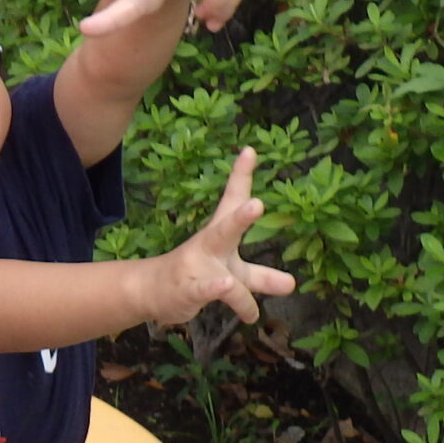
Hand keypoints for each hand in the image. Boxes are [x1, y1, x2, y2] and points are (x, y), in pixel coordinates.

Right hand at [143, 148, 296, 327]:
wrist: (151, 291)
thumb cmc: (198, 276)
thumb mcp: (234, 274)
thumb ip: (262, 277)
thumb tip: (293, 284)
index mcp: (219, 234)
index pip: (231, 201)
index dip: (240, 176)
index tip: (250, 151)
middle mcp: (208, 246)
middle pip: (225, 228)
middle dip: (241, 217)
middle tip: (257, 204)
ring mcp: (197, 268)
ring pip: (220, 272)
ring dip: (230, 277)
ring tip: (232, 281)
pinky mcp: (189, 290)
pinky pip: (205, 290)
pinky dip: (215, 288)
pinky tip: (226, 285)